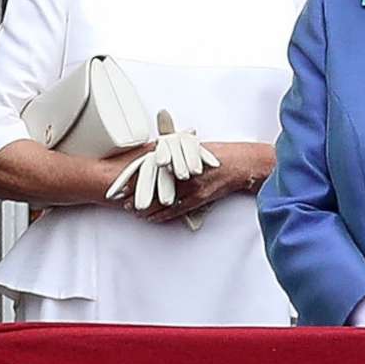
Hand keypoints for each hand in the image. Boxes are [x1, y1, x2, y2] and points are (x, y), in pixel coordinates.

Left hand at [125, 142, 273, 224]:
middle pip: (153, 185)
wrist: (242, 164)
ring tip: (135, 211)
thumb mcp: (194, 145)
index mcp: (180, 155)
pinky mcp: (199, 197)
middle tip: (122, 200)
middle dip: (137, 194)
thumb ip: (175, 147)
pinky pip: (177, 209)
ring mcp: (191, 186)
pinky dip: (163, 215)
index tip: (122, 183)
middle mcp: (183, 170)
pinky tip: (153, 218)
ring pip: (163, 199)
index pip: (150, 168)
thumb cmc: (221, 154)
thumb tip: (157, 148)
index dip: (135, 177)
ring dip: (147, 207)